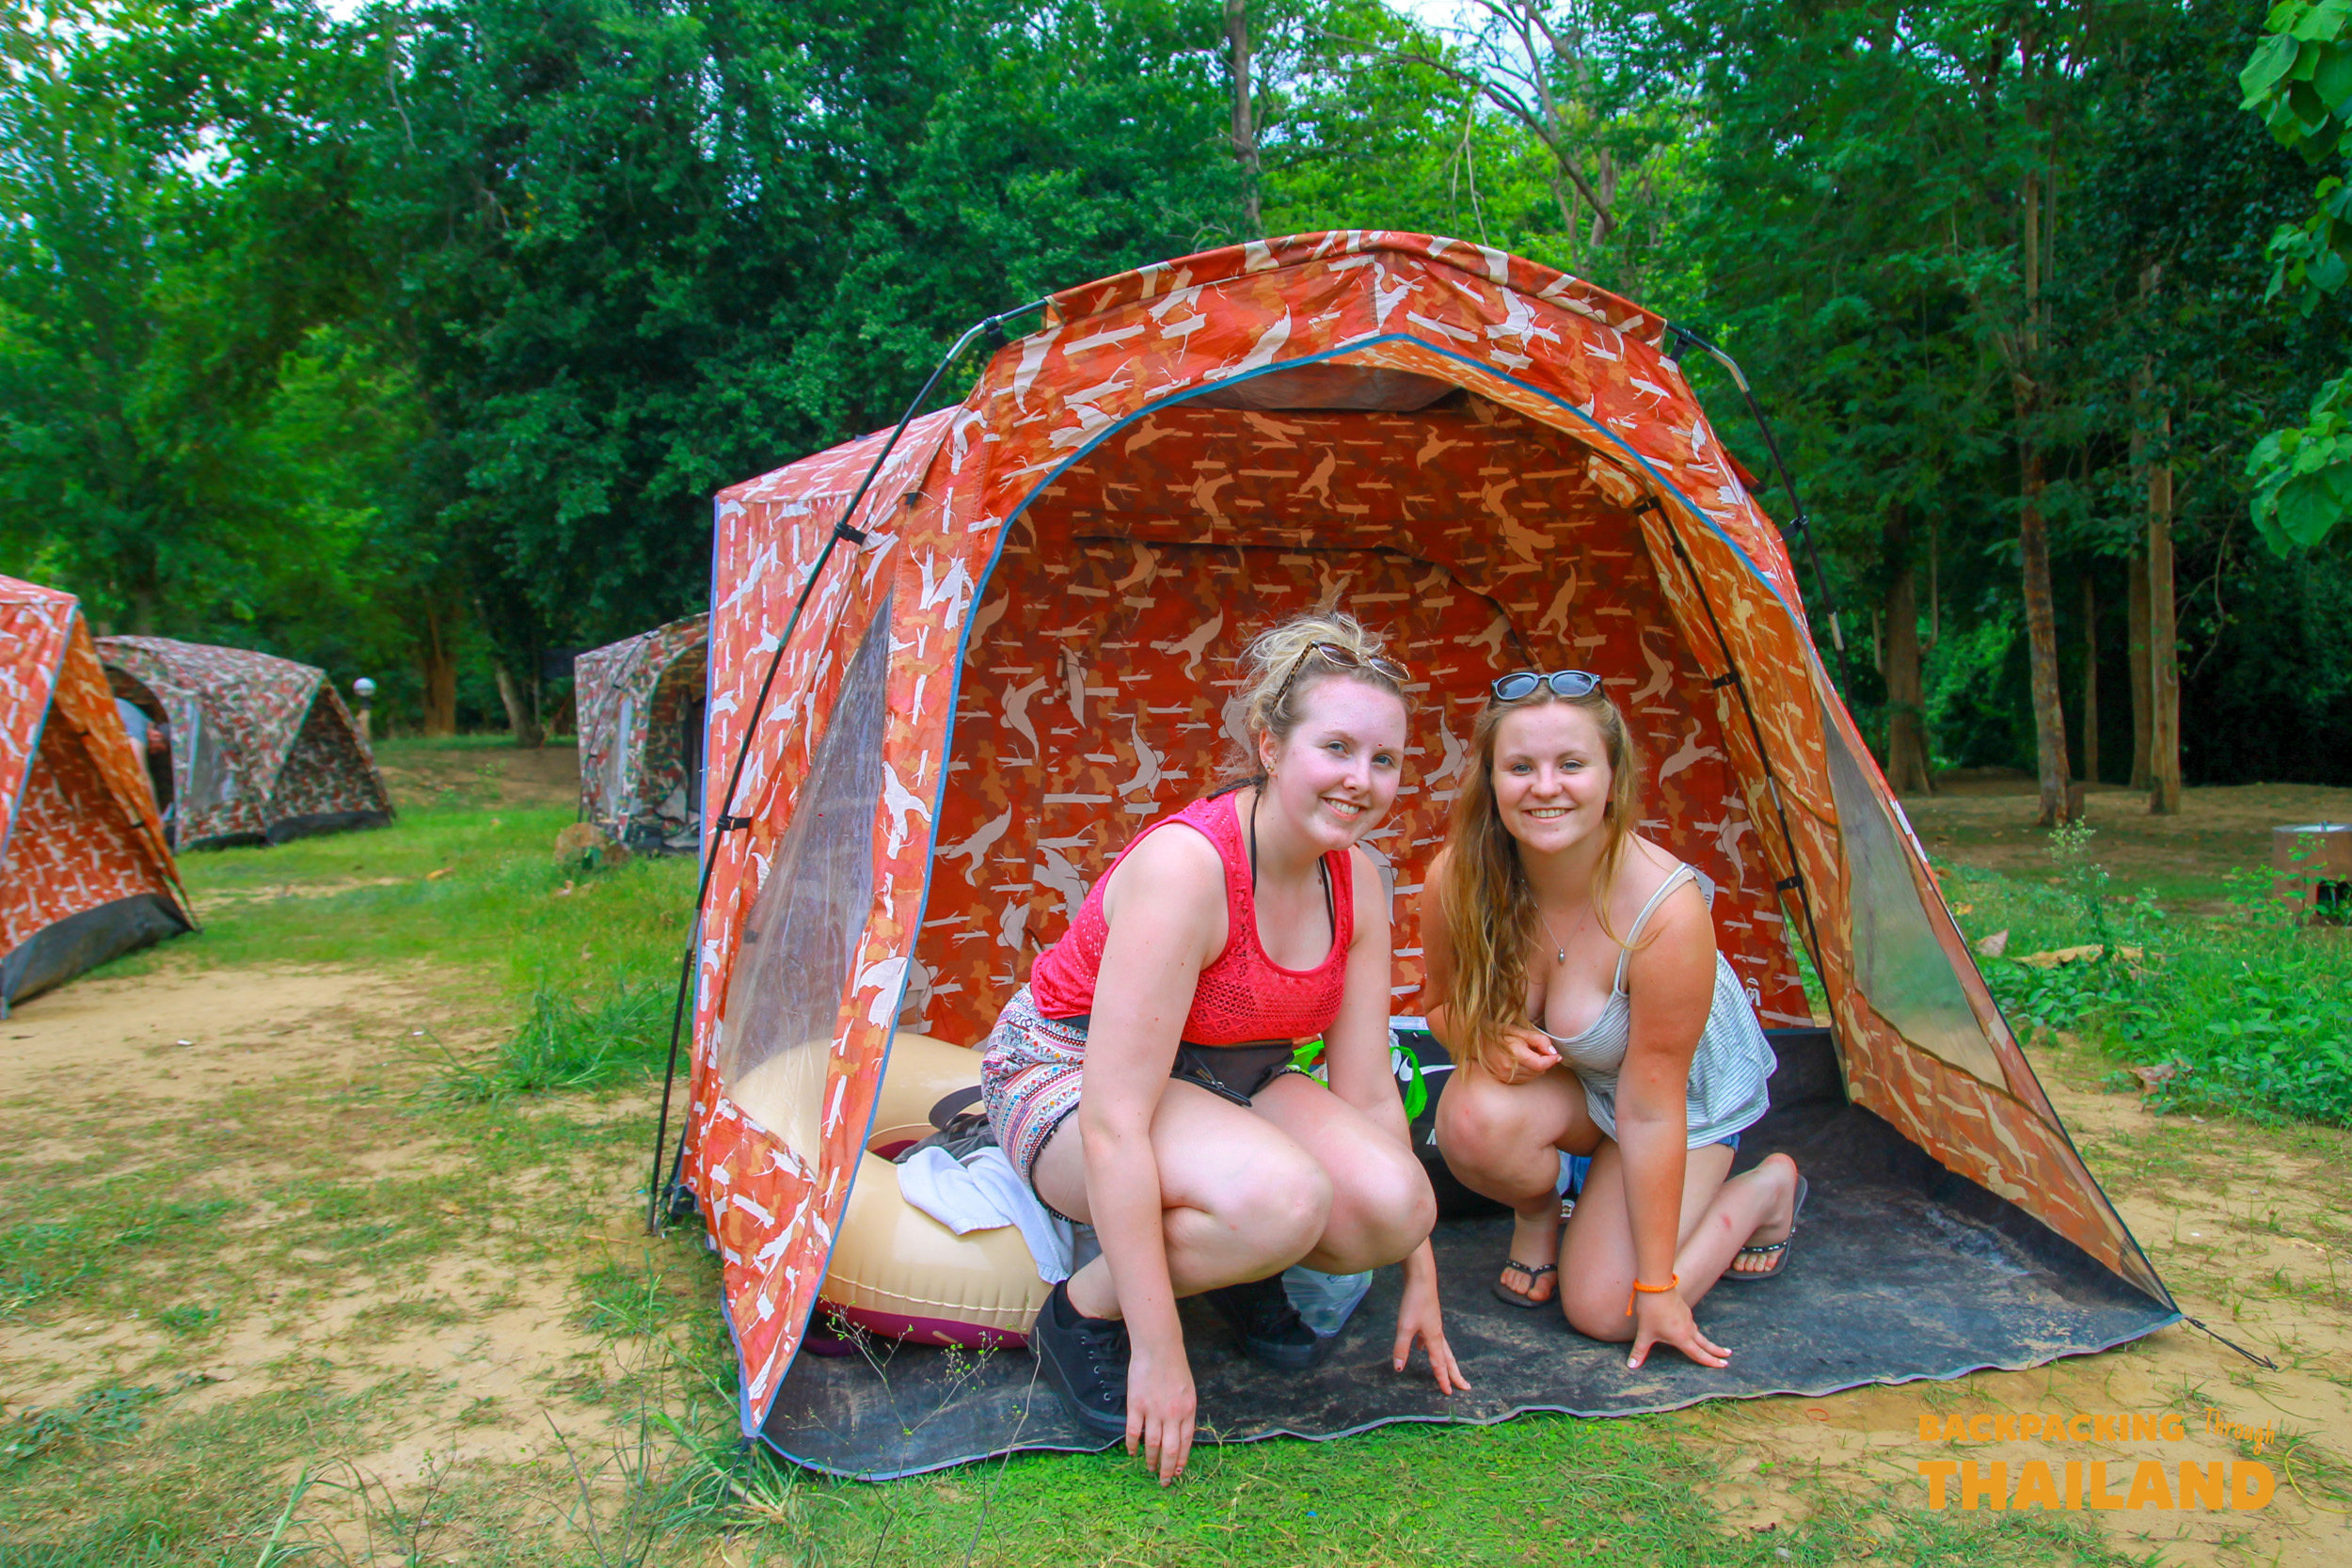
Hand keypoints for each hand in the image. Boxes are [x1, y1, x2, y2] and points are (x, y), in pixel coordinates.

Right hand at [1124, 1341, 1196, 1484]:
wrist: (1159, 1348)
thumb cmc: (1175, 1367)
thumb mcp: (1188, 1390)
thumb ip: (1185, 1412)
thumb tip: (1181, 1434)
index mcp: (1188, 1410)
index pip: (1186, 1442)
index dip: (1181, 1459)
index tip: (1177, 1472)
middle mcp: (1172, 1414)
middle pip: (1170, 1449)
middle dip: (1167, 1469)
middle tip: (1164, 1481)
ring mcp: (1153, 1410)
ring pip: (1152, 1444)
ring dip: (1151, 1460)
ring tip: (1150, 1468)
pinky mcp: (1136, 1405)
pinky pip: (1133, 1431)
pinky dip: (1132, 1445)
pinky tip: (1132, 1452)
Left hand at [1391, 1270, 1469, 1394]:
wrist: (1421, 1279)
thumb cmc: (1414, 1303)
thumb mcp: (1404, 1327)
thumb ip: (1401, 1349)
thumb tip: (1399, 1369)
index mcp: (1434, 1339)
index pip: (1439, 1364)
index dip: (1442, 1380)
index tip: (1449, 1393)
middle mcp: (1438, 1334)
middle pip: (1449, 1359)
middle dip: (1455, 1374)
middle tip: (1466, 1387)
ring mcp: (1434, 1325)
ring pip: (1443, 1349)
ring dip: (1446, 1361)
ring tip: (1449, 1371)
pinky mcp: (1429, 1318)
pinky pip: (1432, 1338)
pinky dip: (1430, 1346)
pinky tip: (1421, 1346)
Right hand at [1489, 1025, 1560, 1086]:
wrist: (1477, 1040)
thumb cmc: (1499, 1033)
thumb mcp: (1520, 1031)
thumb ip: (1539, 1040)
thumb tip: (1554, 1052)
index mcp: (1514, 1052)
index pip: (1541, 1064)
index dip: (1551, 1060)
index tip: (1557, 1055)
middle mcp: (1509, 1067)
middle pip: (1539, 1071)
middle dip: (1542, 1062)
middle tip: (1535, 1050)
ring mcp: (1505, 1075)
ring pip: (1533, 1077)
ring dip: (1535, 1068)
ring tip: (1526, 1055)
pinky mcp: (1503, 1080)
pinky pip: (1524, 1080)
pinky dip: (1527, 1072)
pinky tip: (1520, 1062)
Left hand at [1627, 1286, 1728, 1370]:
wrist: (1656, 1285)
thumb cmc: (1651, 1310)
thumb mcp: (1644, 1333)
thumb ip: (1639, 1351)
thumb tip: (1632, 1366)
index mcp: (1682, 1338)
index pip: (1699, 1354)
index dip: (1711, 1361)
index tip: (1724, 1365)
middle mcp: (1688, 1329)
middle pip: (1705, 1343)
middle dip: (1716, 1351)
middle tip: (1728, 1356)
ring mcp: (1687, 1318)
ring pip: (1698, 1332)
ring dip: (1705, 1341)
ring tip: (1709, 1346)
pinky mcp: (1684, 1309)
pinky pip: (1692, 1323)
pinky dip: (1694, 1330)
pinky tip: (1690, 1330)